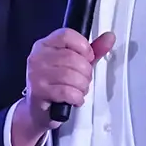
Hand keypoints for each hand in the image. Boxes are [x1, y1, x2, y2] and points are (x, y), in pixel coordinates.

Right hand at [11, 28, 115, 145]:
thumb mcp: (75, 64)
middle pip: (72, 57)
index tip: (87, 58)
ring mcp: (36, 74)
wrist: (39, 110)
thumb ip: (92, 51)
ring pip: (71, 75)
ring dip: (82, 86)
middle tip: (83, 80)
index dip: (83, 47)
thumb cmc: (57, 84)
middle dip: (86, 72)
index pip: (67, 35)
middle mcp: (37, 57)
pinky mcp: (38, 91)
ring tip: (78, 90)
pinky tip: (74, 99)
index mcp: (45, 45)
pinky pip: (67, 91)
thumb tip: (109, 37)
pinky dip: (76, 97)